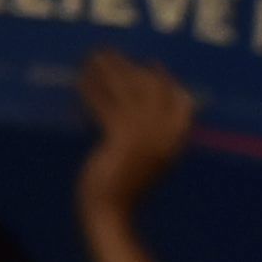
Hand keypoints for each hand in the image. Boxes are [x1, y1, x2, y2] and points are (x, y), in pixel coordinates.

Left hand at [75, 48, 198, 220]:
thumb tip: (144, 116)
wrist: (113, 212)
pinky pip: (105, 105)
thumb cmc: (126, 192)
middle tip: (112, 50)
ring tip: (94, 54)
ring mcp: (144, 137)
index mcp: (175, 144)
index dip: (166, 82)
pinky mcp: (120, 139)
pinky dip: (91, 89)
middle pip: (152, 91)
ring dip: (109, 70)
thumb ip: (152, 141)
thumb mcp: (148, 163)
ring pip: (127, 93)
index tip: (152, 64)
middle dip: (132, 67)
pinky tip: (80, 78)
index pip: (181, 104)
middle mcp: (164, 137)